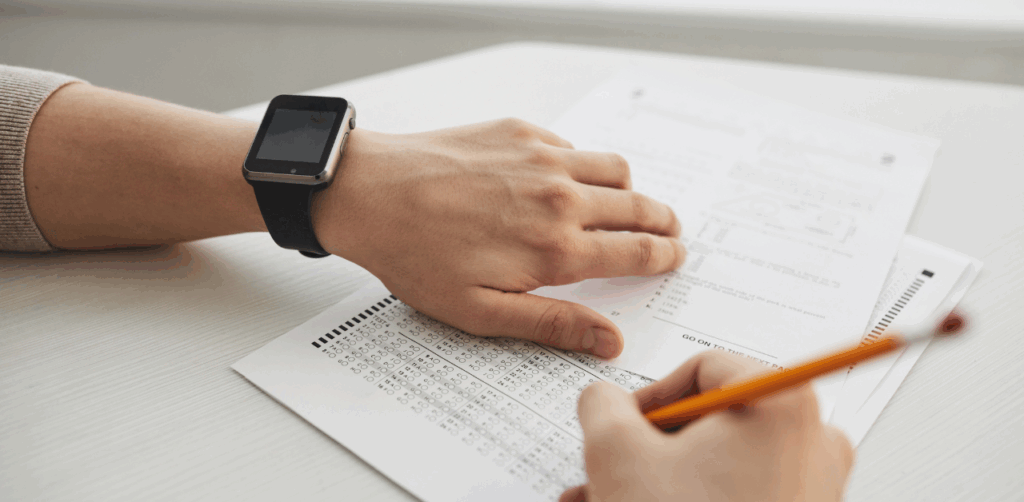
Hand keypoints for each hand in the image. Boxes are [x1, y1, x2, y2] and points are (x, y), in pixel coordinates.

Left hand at [312, 118, 684, 357]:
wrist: (369, 193)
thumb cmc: (415, 256)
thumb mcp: (481, 312)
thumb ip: (553, 324)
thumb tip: (610, 341)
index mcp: (556, 248)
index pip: (637, 252)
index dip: (664, 256)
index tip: (674, 256)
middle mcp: (560, 197)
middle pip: (638, 205)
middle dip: (662, 221)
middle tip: (669, 230)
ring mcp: (542, 158)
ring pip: (615, 167)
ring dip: (631, 188)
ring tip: (629, 202)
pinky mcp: (519, 132)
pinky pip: (572, 145)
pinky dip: (583, 163)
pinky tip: (567, 179)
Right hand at [561, 351, 854, 501]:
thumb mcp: (617, 453)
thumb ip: (600, 405)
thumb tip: (602, 400)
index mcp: (781, 403)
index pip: (707, 367)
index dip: (651, 394)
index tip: (622, 423)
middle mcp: (812, 442)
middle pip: (713, 423)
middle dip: (646, 450)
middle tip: (608, 470)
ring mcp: (814, 489)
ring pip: (718, 468)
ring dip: (656, 482)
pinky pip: (737, 499)